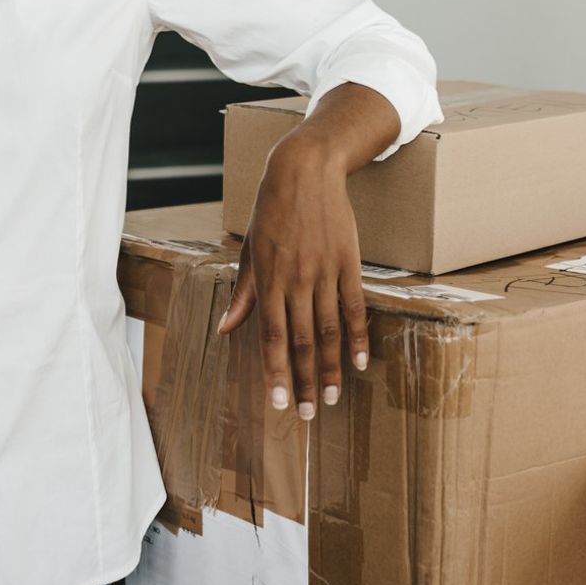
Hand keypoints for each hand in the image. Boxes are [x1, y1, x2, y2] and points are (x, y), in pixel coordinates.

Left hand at [217, 142, 369, 417]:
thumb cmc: (272, 209)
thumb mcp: (250, 249)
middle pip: (302, 342)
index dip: (276, 373)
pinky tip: (359, 362)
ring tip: (330, 399)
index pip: (271, 338)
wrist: (306, 169)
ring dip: (330, 369)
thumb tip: (226, 328)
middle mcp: (296, 280)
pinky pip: (354, 307)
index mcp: (268, 279)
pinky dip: (358, 337)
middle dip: (303, 382)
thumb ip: (244, 292)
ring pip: (328, 331)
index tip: (277, 403)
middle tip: (305, 415)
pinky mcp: (348, 262)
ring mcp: (324, 272)